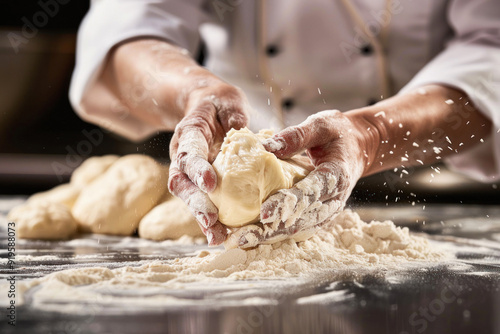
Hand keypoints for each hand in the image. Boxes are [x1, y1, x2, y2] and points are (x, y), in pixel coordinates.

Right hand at [168, 79, 249, 245]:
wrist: (205, 108)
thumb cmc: (219, 104)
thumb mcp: (228, 101)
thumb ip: (234, 114)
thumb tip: (245, 131)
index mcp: (189, 132)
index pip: (189, 151)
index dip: (198, 168)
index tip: (211, 184)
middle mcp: (182, 154)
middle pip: (181, 181)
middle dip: (196, 202)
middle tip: (211, 220)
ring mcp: (186, 171)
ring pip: (187, 197)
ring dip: (200, 217)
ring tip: (216, 236)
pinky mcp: (196, 183)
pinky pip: (200, 201)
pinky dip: (209, 219)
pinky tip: (220, 236)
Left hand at [225, 110, 369, 247]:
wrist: (358, 148)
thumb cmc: (337, 133)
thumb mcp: (321, 125)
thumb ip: (296, 135)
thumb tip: (265, 147)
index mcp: (336, 176)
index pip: (309, 193)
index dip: (286, 203)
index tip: (263, 213)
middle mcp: (333, 199)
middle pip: (301, 220)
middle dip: (271, 231)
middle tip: (242, 238)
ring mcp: (327, 211)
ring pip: (297, 229)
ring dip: (269, 237)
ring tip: (242, 241)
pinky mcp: (319, 215)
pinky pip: (297, 228)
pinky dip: (276, 234)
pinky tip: (253, 237)